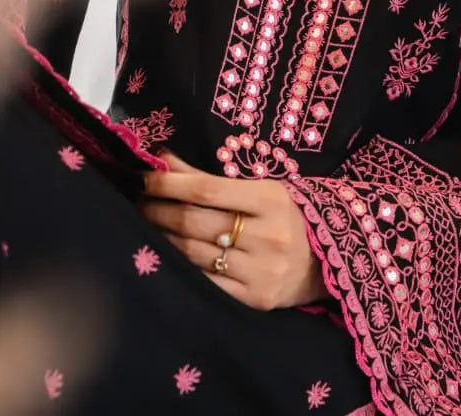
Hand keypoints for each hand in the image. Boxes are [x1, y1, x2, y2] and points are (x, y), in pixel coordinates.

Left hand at [141, 153, 326, 310]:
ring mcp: (260, 271)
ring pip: (194, 254)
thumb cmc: (283, 216)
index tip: (144, 179)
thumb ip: (208, 177)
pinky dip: (181, 268)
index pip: (206, 190)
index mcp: (268, 199)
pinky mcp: (255, 300)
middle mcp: (266, 235)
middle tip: (137, 204)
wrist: (324, 261)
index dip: (169, 184)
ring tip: (147, 228)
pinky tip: (167, 257)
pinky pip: (206, 283)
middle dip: (158, 211)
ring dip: (163, 239)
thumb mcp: (257, 188)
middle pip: (195, 222)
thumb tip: (163, 160)